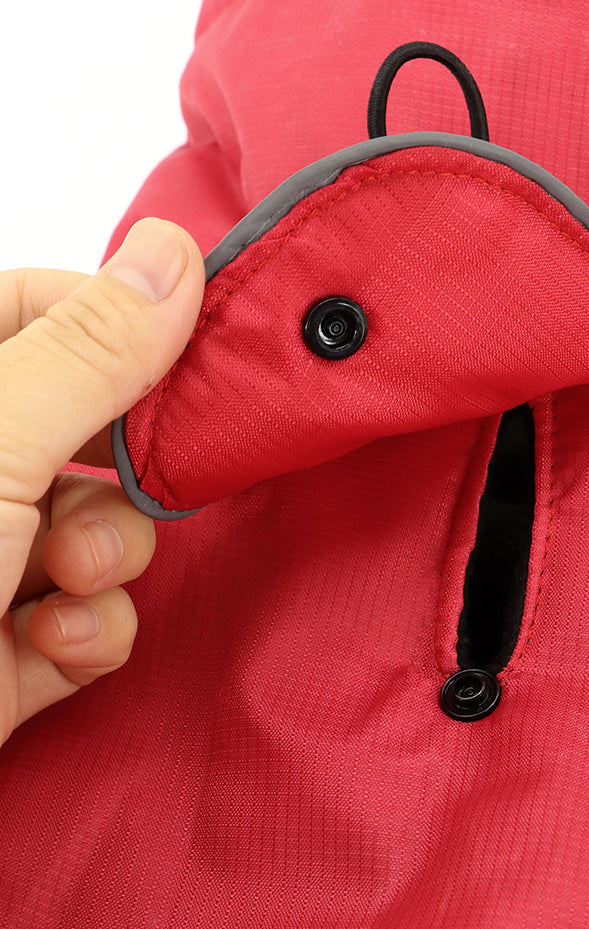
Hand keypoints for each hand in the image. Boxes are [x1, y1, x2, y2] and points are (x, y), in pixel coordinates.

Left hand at [0, 218, 204, 746]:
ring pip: (106, 526)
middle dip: (125, 473)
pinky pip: (96, 610)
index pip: (46, 308)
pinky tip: (49, 641)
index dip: (126, 331)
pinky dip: (92, 627)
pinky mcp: (10, 639)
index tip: (192, 363)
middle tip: (131, 487)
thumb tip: (171, 250)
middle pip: (95, 428)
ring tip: (64, 586)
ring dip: (109, 560)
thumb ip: (89, 350)